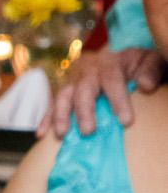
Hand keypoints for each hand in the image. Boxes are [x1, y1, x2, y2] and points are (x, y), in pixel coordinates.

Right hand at [44, 46, 164, 137]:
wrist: (123, 58)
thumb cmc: (139, 65)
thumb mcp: (150, 61)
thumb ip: (150, 70)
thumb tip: (145, 85)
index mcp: (110, 61)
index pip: (112, 79)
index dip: (117, 99)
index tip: (125, 121)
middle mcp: (88, 69)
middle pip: (83, 88)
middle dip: (84, 110)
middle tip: (88, 131)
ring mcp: (74, 80)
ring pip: (63, 95)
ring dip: (61, 115)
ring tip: (62, 134)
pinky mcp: (66, 91)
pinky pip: (53, 104)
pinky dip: (46, 119)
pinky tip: (42, 135)